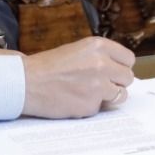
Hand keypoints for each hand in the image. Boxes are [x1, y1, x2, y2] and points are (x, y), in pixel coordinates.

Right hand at [21, 36, 135, 118]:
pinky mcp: (91, 105)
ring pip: (121, 95)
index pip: (128, 59)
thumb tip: (120, 70)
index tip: (114, 72)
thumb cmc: (48, 66)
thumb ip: (101, 57)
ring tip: (89, 93)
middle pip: (128, 78)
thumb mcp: (78, 50)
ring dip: (108, 96)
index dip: (121, 67)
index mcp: (99, 46)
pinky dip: (90, 107)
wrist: (26, 82)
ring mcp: (98, 86)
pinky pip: (100, 108)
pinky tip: (75, 100)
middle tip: (101, 84)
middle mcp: (102, 64)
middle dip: (117, 83)